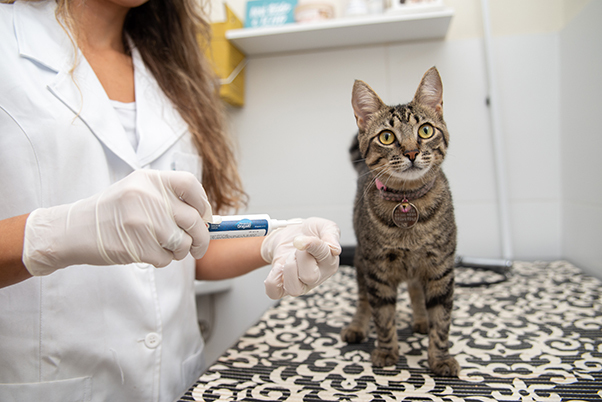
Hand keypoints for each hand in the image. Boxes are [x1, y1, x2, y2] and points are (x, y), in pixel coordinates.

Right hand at [23, 170, 212, 275]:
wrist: (74, 230)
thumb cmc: (111, 213)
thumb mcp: (137, 191)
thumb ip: (168, 199)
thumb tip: (205, 218)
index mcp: (150, 180)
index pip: (191, 184)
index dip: (203, 204)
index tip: (204, 217)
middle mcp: (148, 197)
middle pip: (193, 219)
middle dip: (201, 238)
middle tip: (198, 246)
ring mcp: (143, 222)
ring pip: (183, 242)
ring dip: (180, 251)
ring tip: (165, 248)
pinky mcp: (138, 246)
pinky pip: (167, 258)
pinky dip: (162, 260)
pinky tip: (147, 252)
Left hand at [262, 217, 340, 298]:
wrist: (288, 234)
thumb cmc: (308, 232)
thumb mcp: (322, 225)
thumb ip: (331, 233)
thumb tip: (335, 248)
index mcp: (329, 261)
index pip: (323, 256)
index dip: (311, 245)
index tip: (301, 239)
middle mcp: (317, 276)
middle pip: (309, 277)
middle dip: (298, 257)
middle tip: (297, 248)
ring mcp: (300, 284)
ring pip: (294, 289)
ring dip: (287, 270)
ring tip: (289, 258)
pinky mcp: (284, 287)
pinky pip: (275, 293)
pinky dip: (272, 280)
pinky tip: (278, 268)